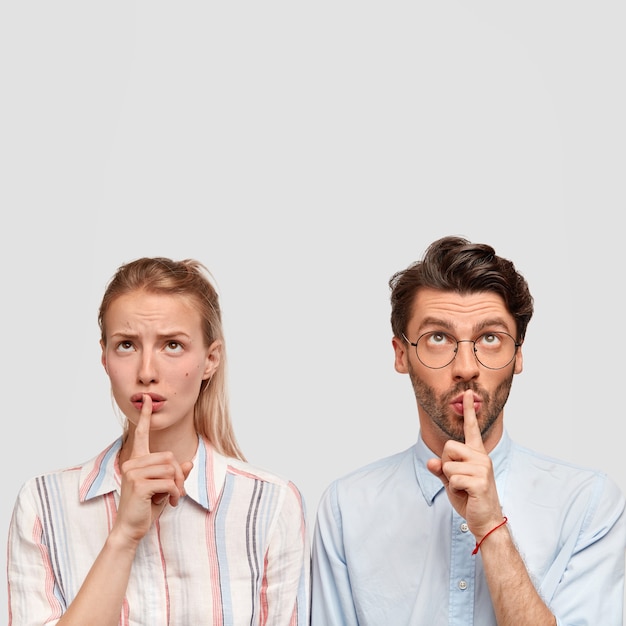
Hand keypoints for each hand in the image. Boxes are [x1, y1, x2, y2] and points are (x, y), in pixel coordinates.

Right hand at [114, 395, 191, 543]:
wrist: (130, 529)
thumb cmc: (145, 508)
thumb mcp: (164, 489)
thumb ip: (175, 474)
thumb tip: (188, 463)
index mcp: (136, 461)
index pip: (140, 434)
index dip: (145, 416)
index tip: (147, 399)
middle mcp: (132, 463)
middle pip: (169, 456)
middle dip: (179, 474)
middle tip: (177, 491)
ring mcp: (133, 472)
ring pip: (171, 468)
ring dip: (178, 485)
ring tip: (172, 498)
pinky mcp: (139, 484)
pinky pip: (169, 482)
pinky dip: (175, 493)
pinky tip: (170, 503)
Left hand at [426, 389, 502, 539]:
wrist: (486, 521)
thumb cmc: (470, 499)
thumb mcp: (452, 482)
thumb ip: (441, 469)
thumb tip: (431, 461)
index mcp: (476, 454)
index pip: (471, 429)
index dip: (469, 411)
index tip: (468, 394)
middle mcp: (481, 457)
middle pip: (448, 447)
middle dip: (446, 465)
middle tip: (459, 480)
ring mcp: (482, 469)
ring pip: (447, 465)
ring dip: (450, 480)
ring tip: (464, 489)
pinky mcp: (480, 481)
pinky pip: (452, 478)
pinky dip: (454, 489)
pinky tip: (466, 495)